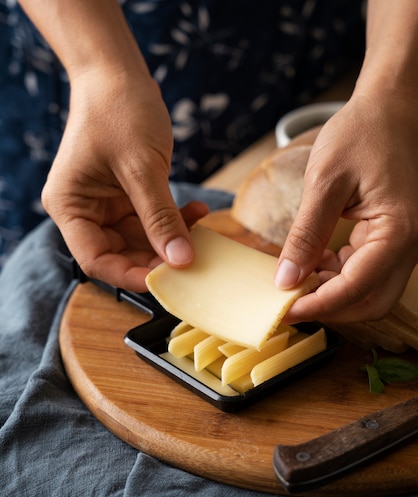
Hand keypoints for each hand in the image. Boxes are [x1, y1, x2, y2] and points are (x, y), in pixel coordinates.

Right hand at [42, 68, 207, 291]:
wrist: (118, 74)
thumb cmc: (118, 110)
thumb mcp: (141, 167)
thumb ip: (160, 217)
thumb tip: (181, 260)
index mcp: (70, 206)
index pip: (96, 259)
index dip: (130, 275)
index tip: (165, 280)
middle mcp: (84, 211)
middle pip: (119, 254)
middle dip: (156, 259)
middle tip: (191, 260)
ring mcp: (106, 205)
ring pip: (139, 241)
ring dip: (170, 239)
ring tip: (200, 229)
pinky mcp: (126, 197)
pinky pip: (150, 221)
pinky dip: (173, 221)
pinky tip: (196, 212)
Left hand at [275, 93, 417, 324]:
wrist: (390, 109)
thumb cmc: (363, 133)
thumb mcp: (326, 181)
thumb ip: (306, 234)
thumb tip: (286, 279)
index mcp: (398, 231)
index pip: (356, 288)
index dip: (318, 305)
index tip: (284, 311)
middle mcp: (410, 245)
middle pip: (371, 303)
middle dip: (330, 308)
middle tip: (291, 302)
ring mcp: (404, 244)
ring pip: (369, 291)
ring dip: (332, 292)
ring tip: (296, 277)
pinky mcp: (393, 238)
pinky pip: (367, 271)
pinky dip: (338, 275)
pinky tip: (313, 261)